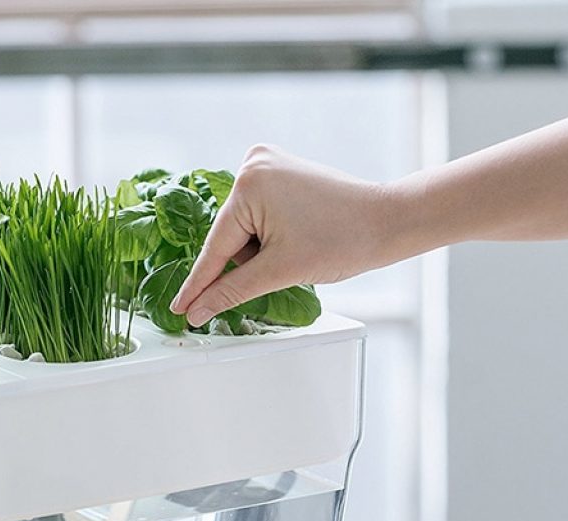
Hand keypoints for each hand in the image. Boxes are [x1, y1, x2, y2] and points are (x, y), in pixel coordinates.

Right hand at [170, 144, 400, 326]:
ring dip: (261, 249)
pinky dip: (268, 235)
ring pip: (244, 229)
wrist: (388, 221)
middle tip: (286, 265)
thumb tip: (198, 310)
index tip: (179, 309)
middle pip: (230, 236)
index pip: (215, 247)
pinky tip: (296, 237)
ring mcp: (268, 164)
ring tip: (299, 248)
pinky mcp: (281, 171)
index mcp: (249, 184)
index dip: (198, 285)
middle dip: (250, 261)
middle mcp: (253, 164)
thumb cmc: (345, 239)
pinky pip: (258, 215)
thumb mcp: (279, 272)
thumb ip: (231, 292)